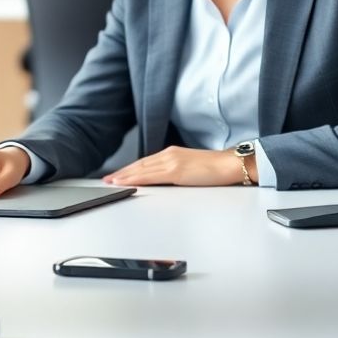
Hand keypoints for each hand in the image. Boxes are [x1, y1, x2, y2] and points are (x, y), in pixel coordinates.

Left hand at [101, 147, 242, 186]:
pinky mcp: (176, 171)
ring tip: (112, 182)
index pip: (146, 162)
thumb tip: (165, 180)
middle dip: (122, 172)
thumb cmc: (215, 168)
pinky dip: (136, 178)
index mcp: (173, 154)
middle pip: (140, 165)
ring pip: (142, 169)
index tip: (118, 175)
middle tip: (107, 180)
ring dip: (125, 176)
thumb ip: (176, 171)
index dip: (130, 169)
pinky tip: (127, 183)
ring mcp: (172, 162)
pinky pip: (151, 176)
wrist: (230, 164)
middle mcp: (169, 155)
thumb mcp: (191, 168)